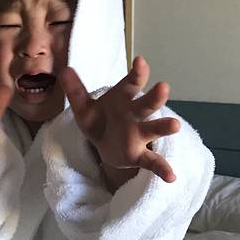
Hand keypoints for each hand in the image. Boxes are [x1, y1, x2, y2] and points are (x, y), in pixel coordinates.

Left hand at [59, 56, 180, 182]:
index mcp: (124, 98)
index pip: (133, 82)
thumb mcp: (84, 107)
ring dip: (164, 126)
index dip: (138, 72)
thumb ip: (75, 90)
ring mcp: (139, 134)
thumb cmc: (100, 120)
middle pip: (146, 104)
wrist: (104, 145)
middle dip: (155, 97)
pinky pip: (152, 161)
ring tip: (175, 125)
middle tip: (164, 87)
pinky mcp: (138, 155)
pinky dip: (162, 168)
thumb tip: (64, 70)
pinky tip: (171, 177)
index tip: (140, 61)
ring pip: (153, 128)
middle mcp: (135, 114)